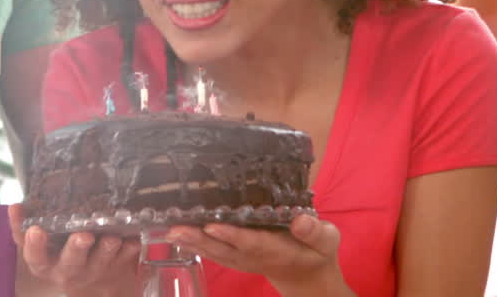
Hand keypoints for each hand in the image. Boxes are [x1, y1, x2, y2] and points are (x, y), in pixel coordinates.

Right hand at [9, 204, 138, 296]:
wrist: (95, 283)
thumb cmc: (61, 255)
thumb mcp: (41, 247)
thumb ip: (24, 227)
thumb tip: (15, 206)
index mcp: (46, 264)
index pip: (35, 258)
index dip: (35, 246)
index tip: (36, 230)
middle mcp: (70, 269)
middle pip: (72, 262)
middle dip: (77, 248)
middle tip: (83, 236)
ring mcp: (95, 269)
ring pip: (102, 260)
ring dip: (107, 248)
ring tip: (112, 237)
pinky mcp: (118, 266)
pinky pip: (126, 257)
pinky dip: (130, 248)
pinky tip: (133, 238)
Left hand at [166, 214, 349, 295]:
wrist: (307, 276)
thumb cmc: (317, 252)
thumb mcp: (326, 241)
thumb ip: (315, 232)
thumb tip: (300, 220)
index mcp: (278, 249)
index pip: (252, 242)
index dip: (232, 234)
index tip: (212, 225)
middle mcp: (255, 256)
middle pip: (225, 248)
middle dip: (200, 239)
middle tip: (175, 229)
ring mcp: (244, 259)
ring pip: (216, 251)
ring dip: (193, 243)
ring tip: (170, 231)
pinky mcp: (237, 257)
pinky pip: (215, 252)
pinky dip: (196, 245)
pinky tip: (179, 237)